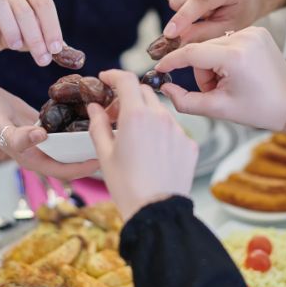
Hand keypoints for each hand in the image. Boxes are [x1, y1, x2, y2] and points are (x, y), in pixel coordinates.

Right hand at [0, 0, 62, 65]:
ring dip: (11, 30)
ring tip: (16, 46)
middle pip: (24, 8)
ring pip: (0, 5)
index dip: (51, 28)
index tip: (54, 50)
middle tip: (42, 59)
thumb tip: (71, 56)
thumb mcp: (37, 33)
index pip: (44, 3)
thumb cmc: (18, 29)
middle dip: (35, 38)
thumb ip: (52, 42)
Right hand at [0, 75, 98, 179]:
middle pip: (71, 161)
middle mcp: (41, 152)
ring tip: (107, 130)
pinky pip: (64, 130)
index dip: (84, 169)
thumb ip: (20, 136)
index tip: (103, 160)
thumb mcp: (3, 127)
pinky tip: (91, 116)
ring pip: (69, 146)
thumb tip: (42, 137)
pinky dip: (76, 126)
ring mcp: (43, 139)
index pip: (64, 171)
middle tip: (113, 145)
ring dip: (85, 141)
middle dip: (90, 156)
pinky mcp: (44, 125)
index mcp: (33, 159)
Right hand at [87, 70, 197, 220]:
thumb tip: (95, 107)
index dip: (114, 75)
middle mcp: (160, 117)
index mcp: (136, 116)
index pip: (126, 80)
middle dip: (128, 97)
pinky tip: (152, 152)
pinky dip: (161, 132)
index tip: (106, 79)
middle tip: (114, 115)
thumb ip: (98, 125)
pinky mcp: (190, 144)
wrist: (157, 211)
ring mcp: (178, 130)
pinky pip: (174, 129)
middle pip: (144, 92)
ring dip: (146, 115)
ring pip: (160, 111)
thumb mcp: (105, 155)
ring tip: (134, 137)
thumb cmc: (127, 186)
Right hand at [155, 27, 285, 131]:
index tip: (159, 69)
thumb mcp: (218, 109)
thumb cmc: (258, 109)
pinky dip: (224, 57)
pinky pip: (227, 40)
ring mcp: (253, 31)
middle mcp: (245, 37)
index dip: (172, 61)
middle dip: (201, 72)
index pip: (192, 53)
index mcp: (236, 56)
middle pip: (202, 50)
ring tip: (228, 83)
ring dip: (212, 64)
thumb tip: (164, 88)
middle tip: (214, 91)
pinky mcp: (258, 30)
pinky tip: (236, 72)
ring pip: (212, 45)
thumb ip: (185, 100)